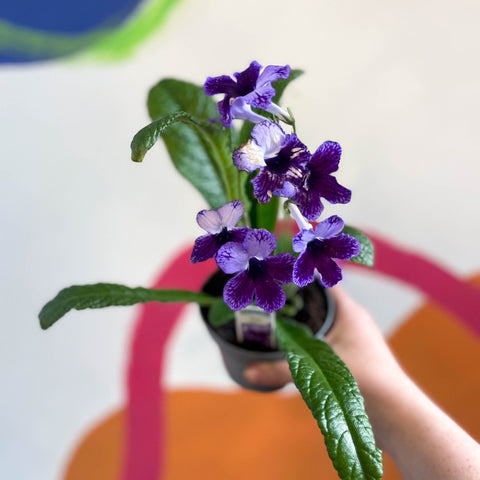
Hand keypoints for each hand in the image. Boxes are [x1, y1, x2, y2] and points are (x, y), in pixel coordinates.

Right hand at [244, 285, 402, 393]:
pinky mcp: (354, 356)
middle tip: (271, 299)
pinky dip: (312, 339)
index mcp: (349, 311)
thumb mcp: (317, 371)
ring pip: (325, 321)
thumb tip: (248, 372)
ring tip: (277, 319)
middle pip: (321, 301)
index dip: (303, 276)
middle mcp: (353, 320)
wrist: (396, 413)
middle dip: (298, 300)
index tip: (280, 274)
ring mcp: (355, 339)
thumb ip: (280, 370)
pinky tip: (295, 346)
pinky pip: (328, 339)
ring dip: (305, 321)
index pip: (324, 281)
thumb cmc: (364, 380)